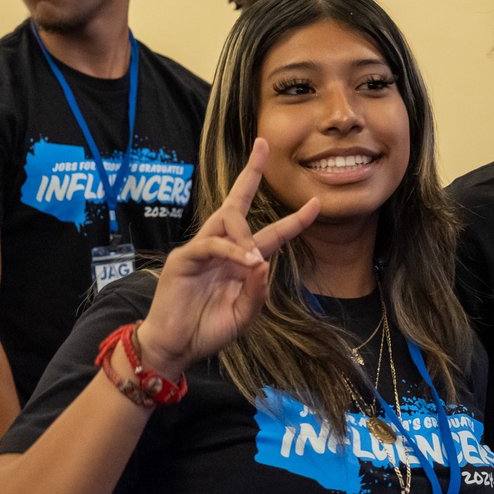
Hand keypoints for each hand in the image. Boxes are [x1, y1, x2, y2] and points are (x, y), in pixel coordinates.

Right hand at [137, 138, 319, 376]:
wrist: (176, 348)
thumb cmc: (208, 330)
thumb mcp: (245, 315)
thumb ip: (258, 291)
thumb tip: (263, 262)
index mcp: (242, 260)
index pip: (272, 232)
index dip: (295, 219)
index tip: (317, 202)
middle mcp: (223, 248)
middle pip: (238, 202)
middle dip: (251, 172)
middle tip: (262, 145)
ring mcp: (202, 250)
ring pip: (226, 218)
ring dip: (245, 234)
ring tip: (252, 259)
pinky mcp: (185, 259)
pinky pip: (211, 245)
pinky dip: (231, 251)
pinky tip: (244, 262)